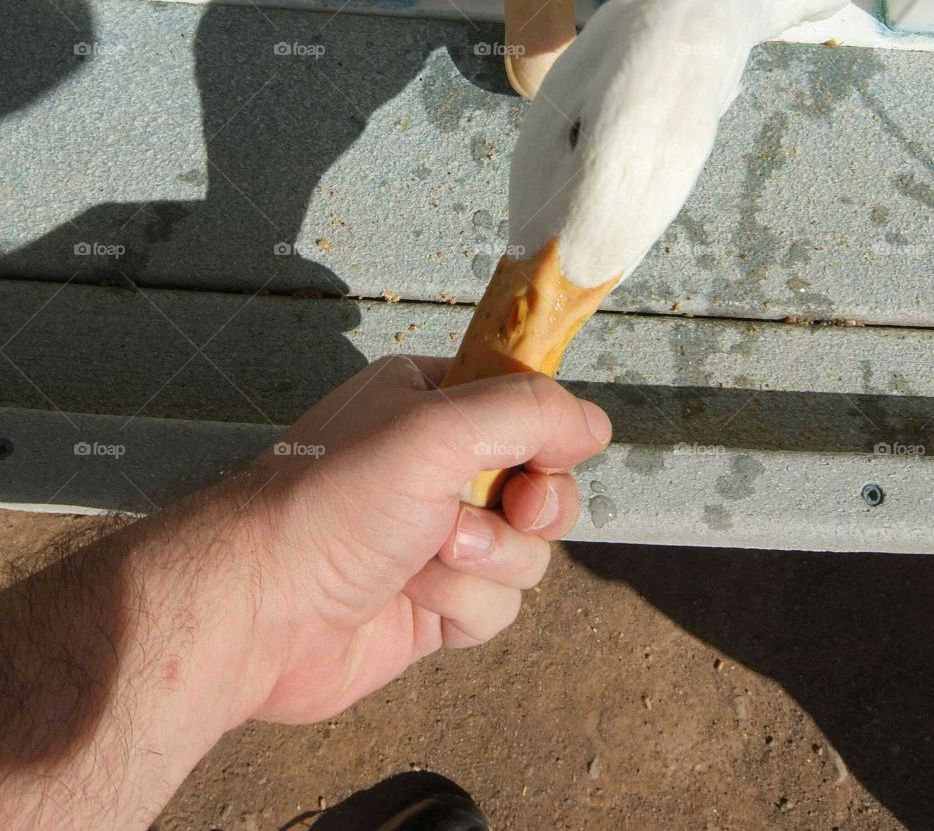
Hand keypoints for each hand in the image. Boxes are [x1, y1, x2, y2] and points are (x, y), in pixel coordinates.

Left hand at [237, 355, 611, 722]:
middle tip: (513, 509)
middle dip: (532, 505)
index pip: (525, 405)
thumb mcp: (438, 428)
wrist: (262, 609)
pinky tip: (416, 596)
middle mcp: (436, 466)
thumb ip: (527, 412)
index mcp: (430, 402)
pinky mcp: (435, 602)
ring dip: (489, 557)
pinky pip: (498, 604)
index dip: (547, 435)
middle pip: (542, 483)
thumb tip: (593, 425)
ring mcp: (436, 537)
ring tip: (430, 553)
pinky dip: (465, 602)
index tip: (548, 454)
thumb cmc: (332, 503)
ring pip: (527, 550)